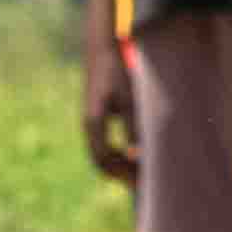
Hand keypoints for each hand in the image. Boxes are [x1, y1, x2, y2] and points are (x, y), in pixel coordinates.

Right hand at [81, 42, 138, 183]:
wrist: (102, 48)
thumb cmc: (116, 71)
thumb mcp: (128, 98)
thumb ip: (133, 126)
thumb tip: (138, 153)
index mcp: (93, 122)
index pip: (104, 159)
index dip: (122, 172)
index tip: (140, 179)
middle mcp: (89, 125)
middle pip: (100, 161)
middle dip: (120, 174)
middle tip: (142, 182)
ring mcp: (91, 122)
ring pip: (101, 154)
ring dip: (119, 165)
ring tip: (140, 172)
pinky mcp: (97, 117)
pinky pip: (103, 144)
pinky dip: (117, 154)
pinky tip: (134, 155)